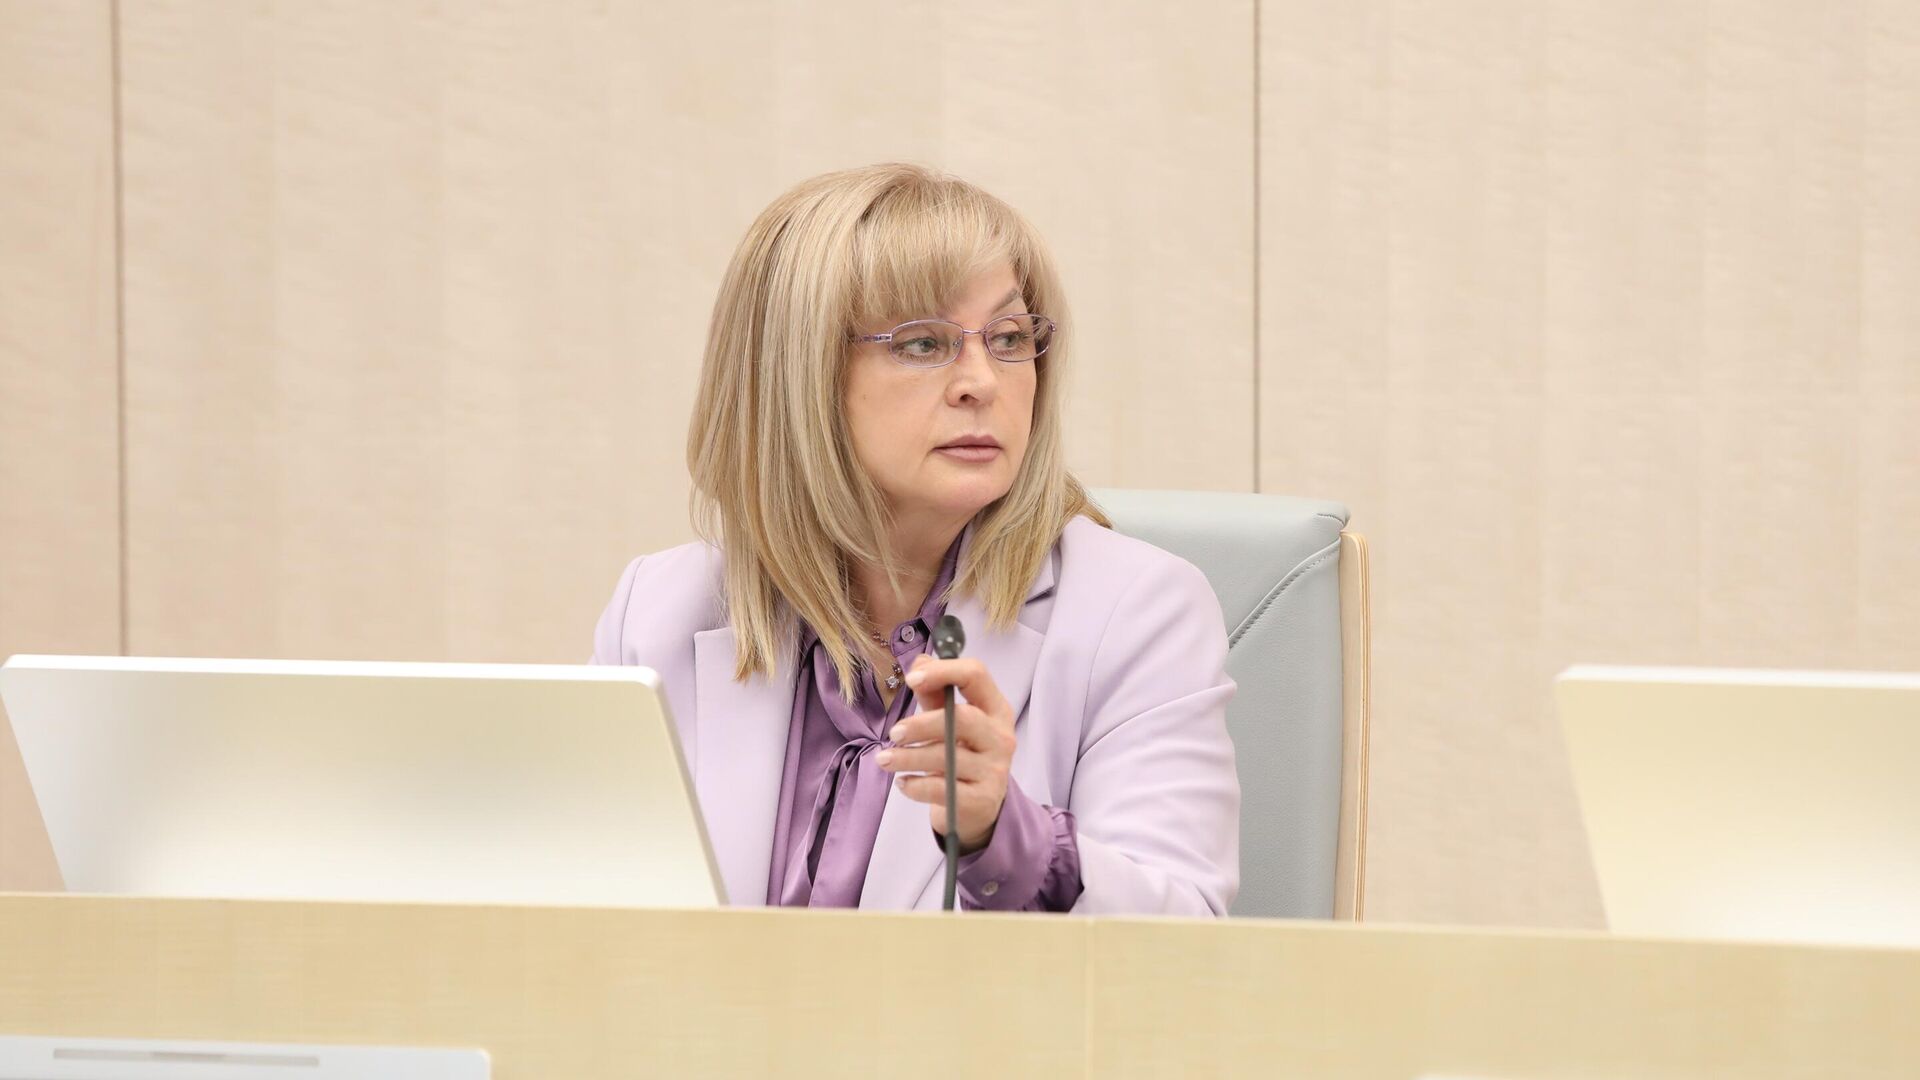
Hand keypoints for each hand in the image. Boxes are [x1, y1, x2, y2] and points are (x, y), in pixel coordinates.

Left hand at [873, 654, 1016, 852]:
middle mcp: (1001, 737)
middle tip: (894, 733)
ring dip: (907, 757)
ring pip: (947, 757)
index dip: (943, 671)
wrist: (978, 809)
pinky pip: (941, 789)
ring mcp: (994, 770)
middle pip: (963, 718)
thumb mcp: (950, 722)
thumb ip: (936, 694)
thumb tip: (920, 662)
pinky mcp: (981, 800)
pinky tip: (903, 782)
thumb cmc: (962, 756)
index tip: (911, 679)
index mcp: (996, 709)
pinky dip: (915, 785)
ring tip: (885, 759)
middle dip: (921, 723)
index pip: (977, 675)